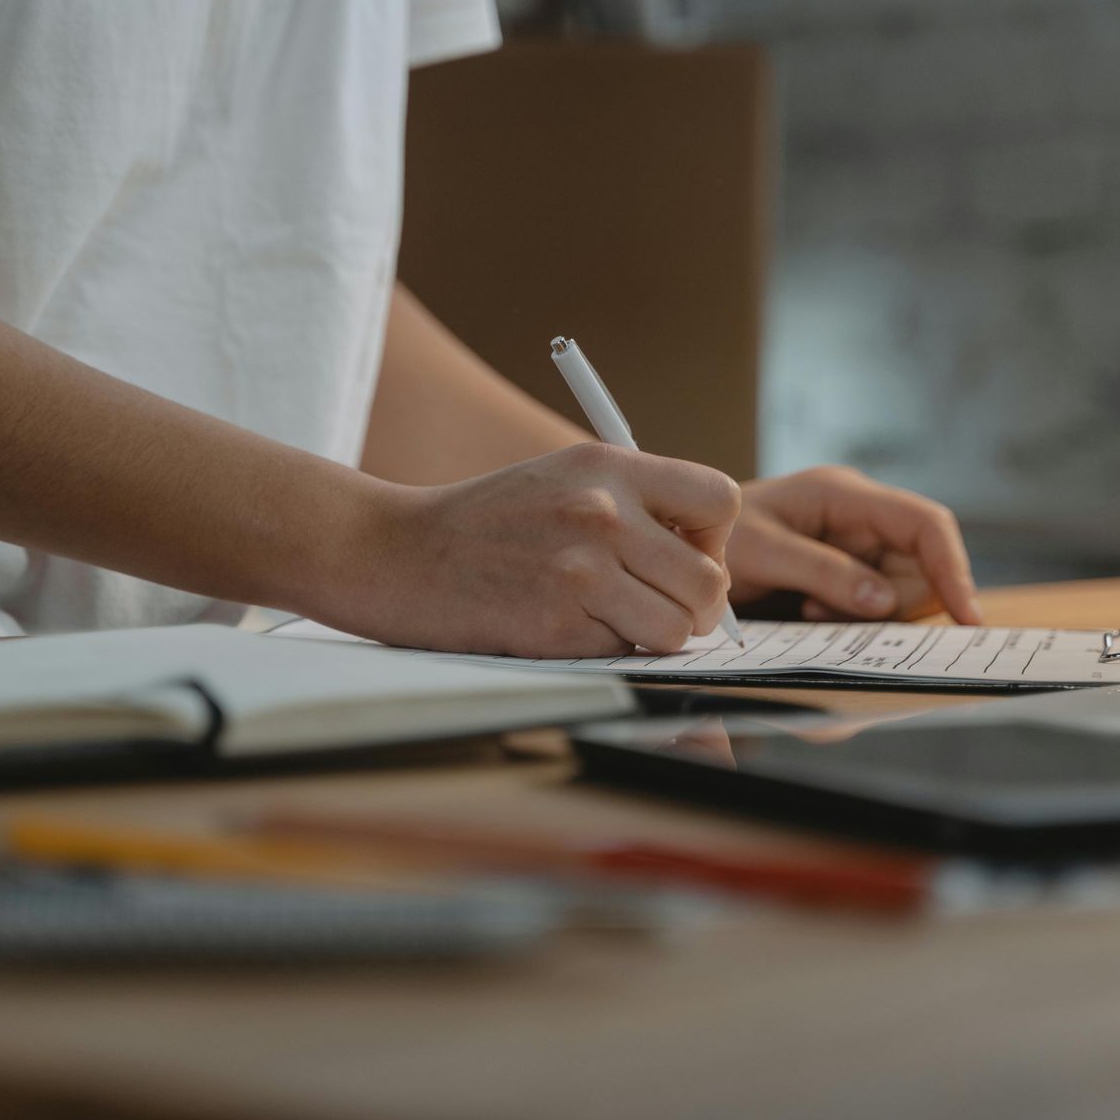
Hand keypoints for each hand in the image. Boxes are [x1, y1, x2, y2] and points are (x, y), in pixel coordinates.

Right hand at [341, 443, 740, 657]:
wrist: (399, 552)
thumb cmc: (489, 522)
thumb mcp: (566, 477)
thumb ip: (636, 502)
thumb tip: (711, 560)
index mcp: (610, 466)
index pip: (721, 500)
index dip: (716, 538)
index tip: (686, 552)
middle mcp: (602, 512)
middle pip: (710, 580)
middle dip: (696, 607)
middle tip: (663, 607)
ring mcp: (580, 571)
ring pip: (677, 627)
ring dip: (656, 635)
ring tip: (618, 620)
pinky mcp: (556, 626)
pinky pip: (625, 652)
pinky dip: (607, 650)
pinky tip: (568, 627)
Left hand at [726, 466, 980, 623]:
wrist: (680, 549)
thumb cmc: (714, 538)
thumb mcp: (761, 552)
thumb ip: (823, 572)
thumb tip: (883, 601)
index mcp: (845, 494)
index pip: (926, 524)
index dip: (953, 569)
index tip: (967, 618)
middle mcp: (860, 518)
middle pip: (920, 568)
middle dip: (889, 604)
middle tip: (821, 613)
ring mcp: (854, 547)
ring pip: (900, 594)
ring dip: (864, 616)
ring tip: (808, 612)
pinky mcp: (844, 577)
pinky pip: (874, 607)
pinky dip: (850, 622)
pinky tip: (809, 615)